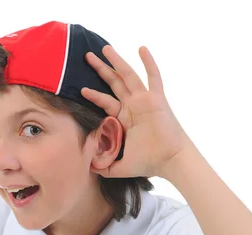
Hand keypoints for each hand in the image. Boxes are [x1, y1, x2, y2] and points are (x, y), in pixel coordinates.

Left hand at [82, 45, 194, 178]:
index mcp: (124, 118)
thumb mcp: (120, 166)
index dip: (94, 95)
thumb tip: (88, 169)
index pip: (105, 102)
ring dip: (117, 62)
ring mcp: (144, 101)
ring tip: (105, 48)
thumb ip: (104, 166)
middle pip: (113, 83)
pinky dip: (148, 62)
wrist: (170, 161)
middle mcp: (133, 106)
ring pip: (128, 76)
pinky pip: (153, 77)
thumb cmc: (149, 163)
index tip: (81, 89)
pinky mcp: (157, 99)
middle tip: (87, 56)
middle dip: (100, 70)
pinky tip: (141, 48)